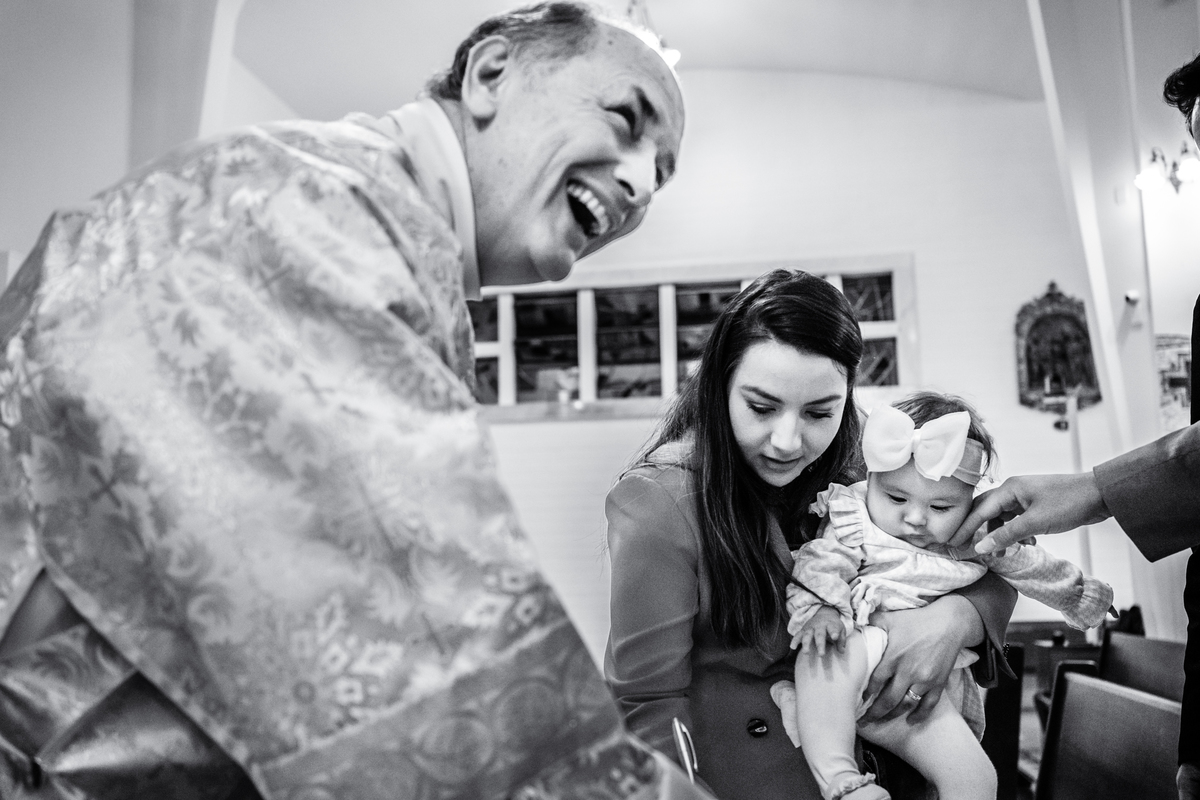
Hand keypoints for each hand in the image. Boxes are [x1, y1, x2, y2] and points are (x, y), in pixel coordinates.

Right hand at [792, 606, 844, 656]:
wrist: (824, 613)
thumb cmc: (833, 625)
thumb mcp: (841, 630)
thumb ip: (841, 640)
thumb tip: (842, 651)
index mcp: (830, 624)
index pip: (833, 628)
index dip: (834, 632)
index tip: (835, 637)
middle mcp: (820, 625)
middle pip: (819, 634)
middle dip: (820, 644)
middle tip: (821, 655)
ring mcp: (811, 627)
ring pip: (807, 635)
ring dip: (806, 643)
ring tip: (806, 652)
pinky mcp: (804, 629)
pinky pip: (798, 634)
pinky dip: (795, 640)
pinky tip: (792, 647)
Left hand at [862, 595, 981, 722]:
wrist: (949, 624)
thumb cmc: (917, 620)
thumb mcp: (890, 618)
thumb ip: (871, 623)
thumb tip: (852, 625)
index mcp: (893, 657)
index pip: (875, 681)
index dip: (865, 693)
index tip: (858, 700)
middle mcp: (908, 672)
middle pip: (888, 699)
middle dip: (874, 713)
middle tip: (864, 722)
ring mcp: (924, 680)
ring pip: (906, 705)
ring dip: (892, 716)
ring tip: (881, 722)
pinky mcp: (938, 683)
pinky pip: (928, 705)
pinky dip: (919, 715)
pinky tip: (910, 721)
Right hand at [947, 473, 1110, 552]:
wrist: (1099, 495)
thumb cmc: (1068, 503)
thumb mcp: (1035, 523)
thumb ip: (1007, 535)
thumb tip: (982, 547)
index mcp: (1009, 489)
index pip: (979, 510)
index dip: (965, 527)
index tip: (952, 542)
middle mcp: (1012, 490)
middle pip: (986, 511)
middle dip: (977, 530)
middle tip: (966, 547)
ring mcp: (1024, 497)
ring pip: (1002, 517)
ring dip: (1000, 535)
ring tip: (1001, 553)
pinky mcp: (1035, 505)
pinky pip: (1016, 520)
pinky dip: (1015, 532)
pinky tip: (1025, 543)